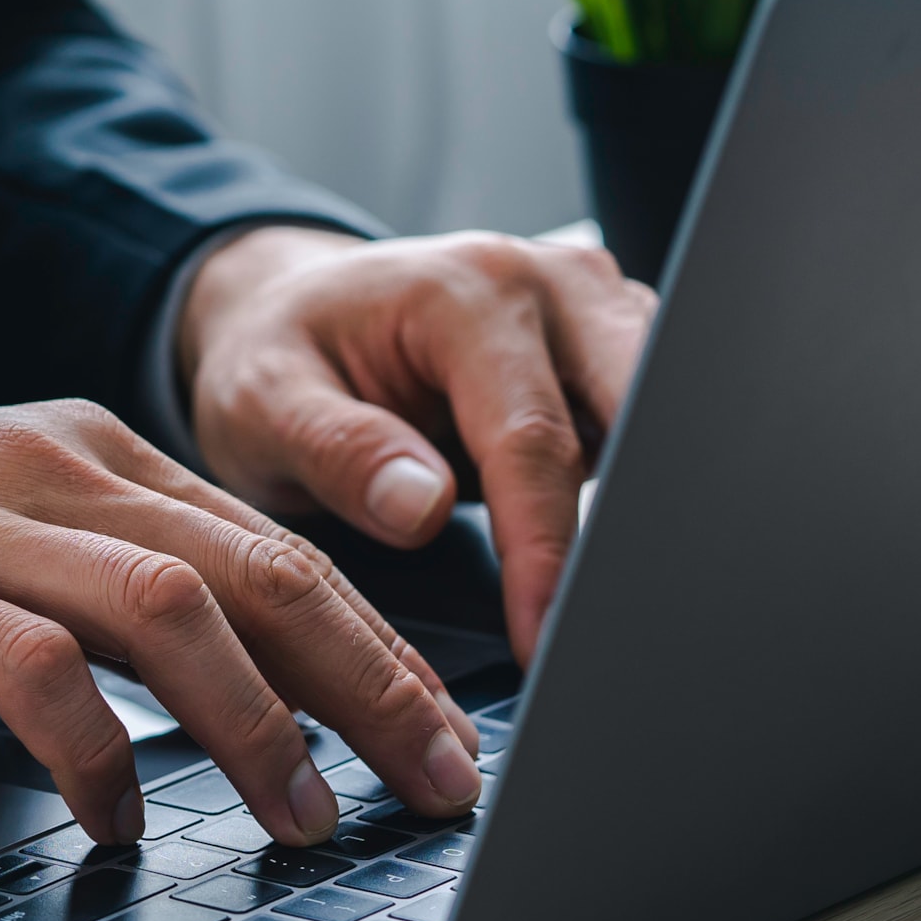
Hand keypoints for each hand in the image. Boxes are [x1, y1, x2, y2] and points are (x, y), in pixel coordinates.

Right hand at [0, 403, 486, 845]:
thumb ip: (95, 579)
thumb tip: (237, 678)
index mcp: (79, 447)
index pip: (270, 541)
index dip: (378, 642)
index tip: (446, 734)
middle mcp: (42, 463)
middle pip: (259, 565)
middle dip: (372, 683)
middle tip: (440, 782)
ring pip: (172, 606)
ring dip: (262, 724)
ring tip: (307, 818)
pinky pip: (34, 668)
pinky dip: (98, 754)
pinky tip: (121, 823)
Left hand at [177, 226, 657, 661]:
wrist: (288, 309)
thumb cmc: (274, 356)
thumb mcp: (262, 405)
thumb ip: (339, 451)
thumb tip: (422, 508)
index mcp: (463, 292)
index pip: (533, 440)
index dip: (543, 551)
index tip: (540, 635)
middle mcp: (545, 284)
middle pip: (637, 413)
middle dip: (630, 521)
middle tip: (606, 625)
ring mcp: (588, 310)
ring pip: (658, 421)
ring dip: (637, 507)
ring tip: (599, 603)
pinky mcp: (606, 347)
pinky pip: (645, 424)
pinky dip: (632, 491)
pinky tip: (597, 557)